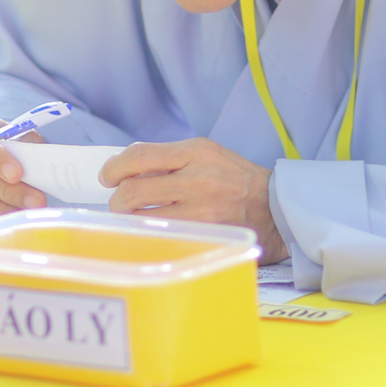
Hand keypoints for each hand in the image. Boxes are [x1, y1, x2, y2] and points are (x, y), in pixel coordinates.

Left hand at [101, 138, 287, 261]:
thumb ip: (172, 158)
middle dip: (117, 198)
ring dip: (129, 219)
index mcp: (196, 152)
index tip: (108, 175)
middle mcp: (197, 178)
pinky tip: (149, 232)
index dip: (115, 167)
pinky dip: (148, 233)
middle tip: (118, 202)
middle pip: (134, 189)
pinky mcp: (205, 234)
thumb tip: (128, 168)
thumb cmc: (238, 180)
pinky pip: (162, 235)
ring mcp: (200, 210)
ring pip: (143, 216)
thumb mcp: (209, 155)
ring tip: (132, 218)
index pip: (140, 156)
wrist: (277, 208)